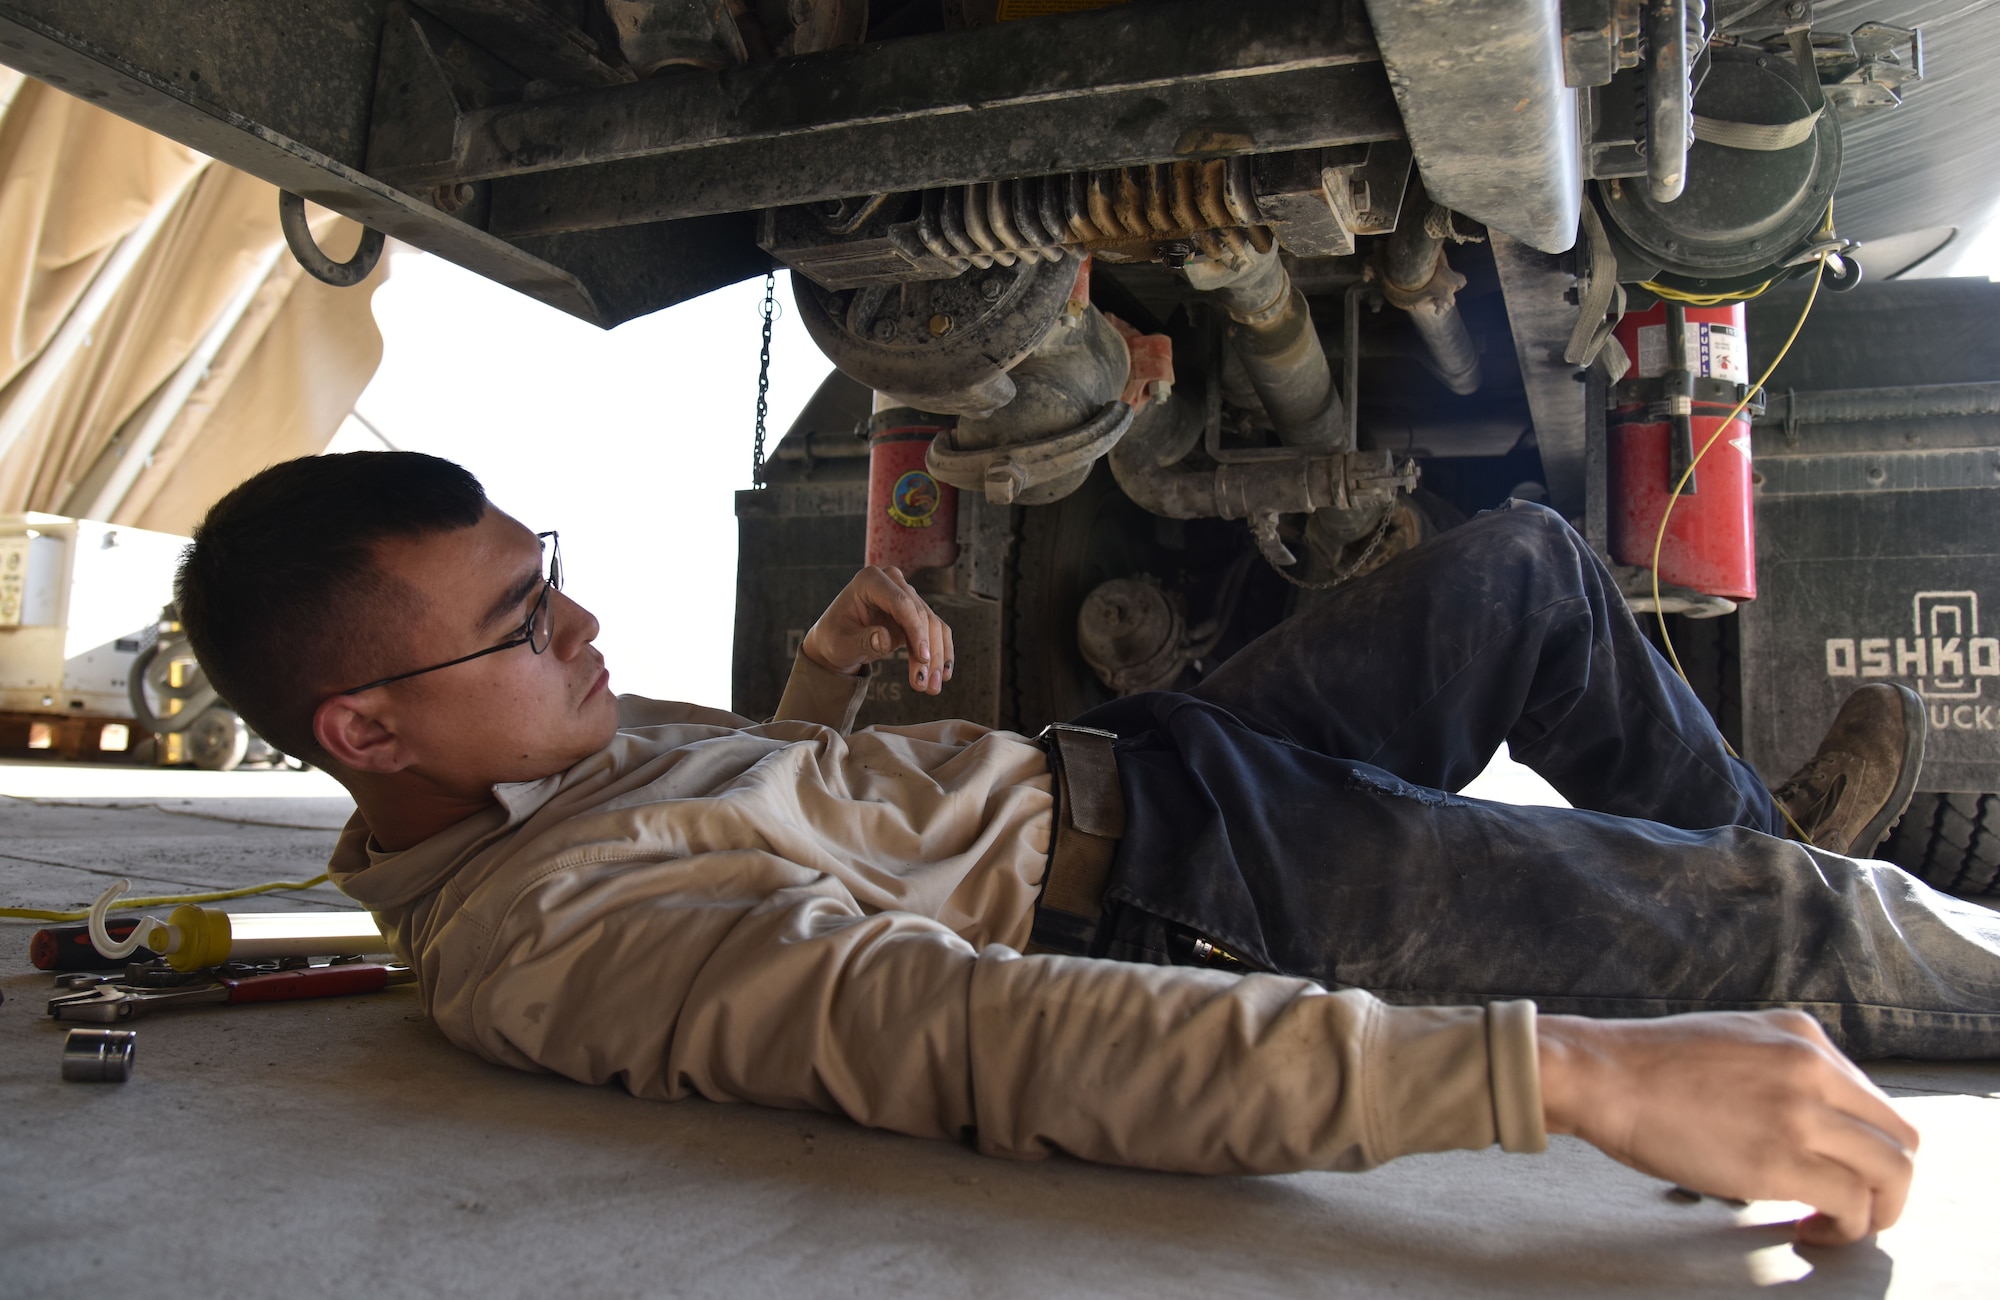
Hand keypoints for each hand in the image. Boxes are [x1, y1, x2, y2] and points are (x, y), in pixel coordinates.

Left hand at [800, 566, 954, 695]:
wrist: (836, 642)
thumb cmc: (834, 639)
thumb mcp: (841, 643)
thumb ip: (862, 640)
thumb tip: (885, 639)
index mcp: (870, 581)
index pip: (901, 602)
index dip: (915, 630)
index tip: (922, 657)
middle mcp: (893, 582)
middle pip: (921, 615)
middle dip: (927, 652)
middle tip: (926, 685)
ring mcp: (907, 596)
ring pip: (933, 625)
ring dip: (936, 657)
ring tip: (932, 688)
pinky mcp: (916, 614)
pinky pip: (936, 632)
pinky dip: (940, 653)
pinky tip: (943, 675)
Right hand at [1538, 1010, 1918, 1245]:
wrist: (1600, 1075)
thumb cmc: (1647, 1068)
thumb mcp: (1732, 1043)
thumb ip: (1778, 1069)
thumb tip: (1798, 1125)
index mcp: (1802, 1034)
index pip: (1873, 1100)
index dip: (1864, 1147)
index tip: (1837, 1171)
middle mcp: (1813, 1067)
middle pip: (1900, 1137)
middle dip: (1888, 1183)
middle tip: (1854, 1207)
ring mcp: (1801, 1111)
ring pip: (1893, 1172)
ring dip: (1878, 1210)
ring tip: (1836, 1226)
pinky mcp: (1781, 1159)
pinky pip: (1853, 1203)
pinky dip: (1847, 1228)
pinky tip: (1812, 1232)